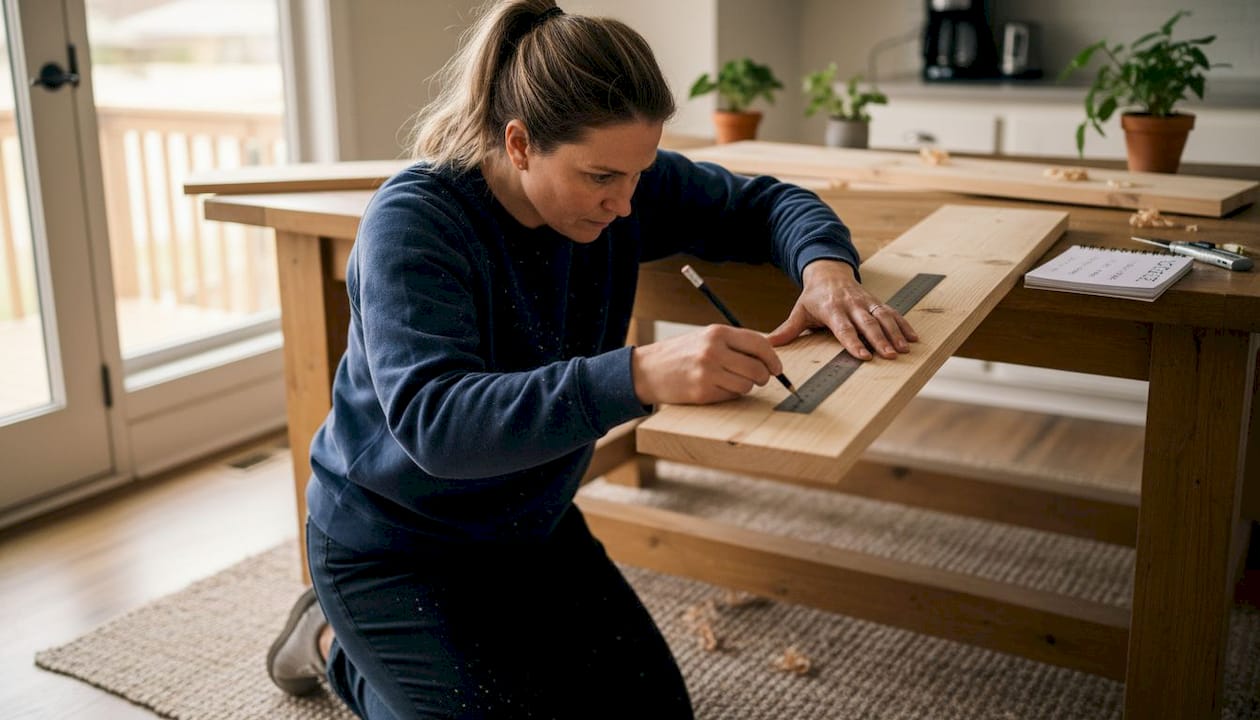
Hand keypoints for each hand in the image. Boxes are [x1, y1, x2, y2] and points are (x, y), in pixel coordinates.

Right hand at [631, 325, 782, 404]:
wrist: (647, 371)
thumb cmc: (681, 354)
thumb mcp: (705, 338)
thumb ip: (734, 344)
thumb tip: (768, 357)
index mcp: (717, 332)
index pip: (759, 344)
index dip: (773, 359)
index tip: (777, 368)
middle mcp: (713, 351)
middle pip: (757, 368)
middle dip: (763, 377)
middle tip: (759, 379)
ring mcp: (708, 373)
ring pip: (747, 386)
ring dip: (745, 387)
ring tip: (730, 381)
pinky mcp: (703, 392)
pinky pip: (731, 396)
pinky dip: (730, 395)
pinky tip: (716, 388)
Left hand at [766, 260, 918, 359]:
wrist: (828, 271)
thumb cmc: (813, 296)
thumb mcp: (799, 311)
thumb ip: (788, 329)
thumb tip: (769, 344)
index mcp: (832, 309)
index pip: (844, 328)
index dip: (853, 342)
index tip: (863, 356)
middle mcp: (852, 305)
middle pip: (867, 324)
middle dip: (879, 340)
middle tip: (889, 355)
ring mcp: (866, 302)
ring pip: (883, 317)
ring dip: (895, 333)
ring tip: (904, 350)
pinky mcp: (876, 302)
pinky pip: (893, 313)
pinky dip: (904, 325)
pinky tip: (913, 338)